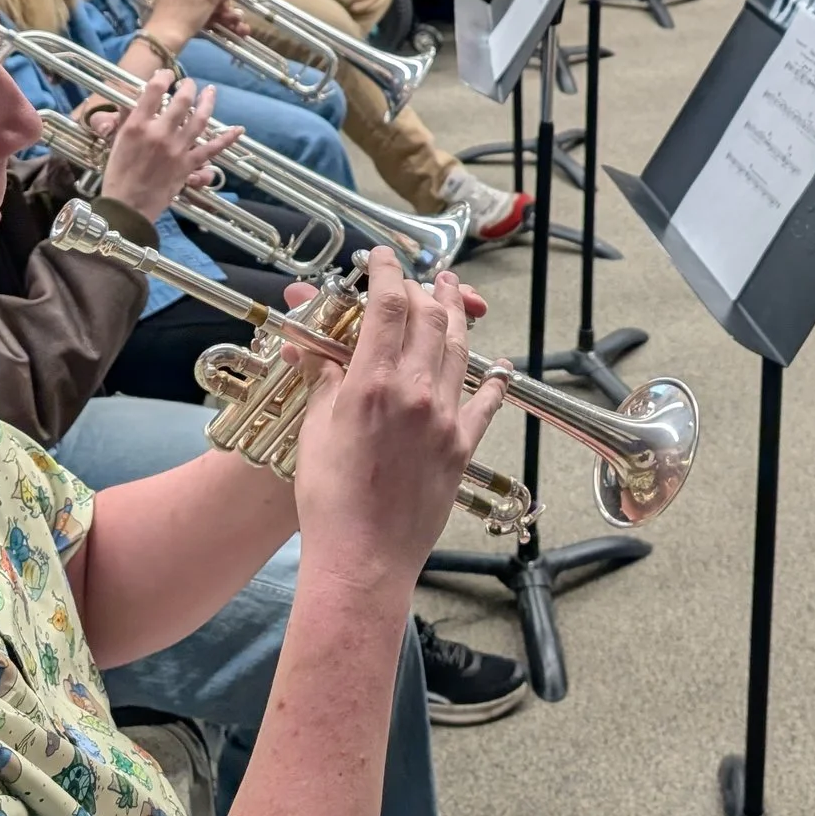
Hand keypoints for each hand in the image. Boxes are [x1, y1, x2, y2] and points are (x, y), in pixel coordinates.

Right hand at [95, 75, 242, 221]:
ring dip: (208, 102)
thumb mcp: (118, 142)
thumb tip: (132, 97)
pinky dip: (227, 139)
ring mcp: (177, 149)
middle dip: (188, 86)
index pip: (154, 90)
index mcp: (138, 126)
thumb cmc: (118, 174)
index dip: (163, 76)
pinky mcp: (188, 165)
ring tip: (210, 91)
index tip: (166, 74)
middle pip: (182, 100)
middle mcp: (160, 134)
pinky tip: (239, 129)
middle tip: (189, 83)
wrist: (127, 207)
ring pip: (200, 119)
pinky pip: (212, 149)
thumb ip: (126, 118)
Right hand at [287, 252, 508, 589]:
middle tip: (419, 275)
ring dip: (456, 317)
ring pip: (458, 351)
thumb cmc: (329, 500)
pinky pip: (486, 403)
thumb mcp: (314, 429)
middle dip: (423, 288)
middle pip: (428, 319)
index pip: (387, 306)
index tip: (382, 257)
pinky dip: (494, 380)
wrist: (363, 557)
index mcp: (372, 383)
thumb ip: (322, 380)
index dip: (386, 272)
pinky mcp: (462, 448)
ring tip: (453, 296)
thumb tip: (315, 347)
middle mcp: (415, 393)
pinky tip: (500, 368)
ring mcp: (444, 419)